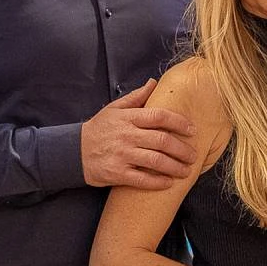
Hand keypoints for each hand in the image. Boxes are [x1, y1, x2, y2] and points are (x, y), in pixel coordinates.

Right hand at [81, 79, 196, 189]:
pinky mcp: (117, 173)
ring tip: (186, 171)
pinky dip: (158, 182)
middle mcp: (127, 135)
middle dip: (182, 149)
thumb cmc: (98, 129)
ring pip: (156, 161)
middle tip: (193, 155)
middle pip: (162, 140)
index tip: (192, 130)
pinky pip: (142, 179)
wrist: (73, 152)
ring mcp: (122, 155)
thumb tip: (154, 82)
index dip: (180, 122)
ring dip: (175, 167)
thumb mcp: (114, 109)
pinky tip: (169, 183)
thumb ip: (136, 97)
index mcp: (129, 118)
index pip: (160, 116)